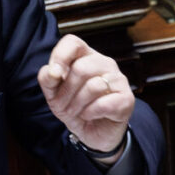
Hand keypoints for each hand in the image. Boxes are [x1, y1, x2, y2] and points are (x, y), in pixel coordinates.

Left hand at [37, 34, 133, 161]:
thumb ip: (47, 79)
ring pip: (93, 86)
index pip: (73, 42)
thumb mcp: (53, 94)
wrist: (92, 133)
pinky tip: (89, 115)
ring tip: (76, 112)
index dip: (60, 56)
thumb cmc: (74, 107)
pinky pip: (103, 104)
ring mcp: (118, 80)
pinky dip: (90, 113)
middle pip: (80, 68)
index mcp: (85, 56)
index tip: (54, 76)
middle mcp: (104, 63)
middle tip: (63, 106)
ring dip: (77, 105)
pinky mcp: (127, 99)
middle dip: (66, 92)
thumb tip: (52, 72)